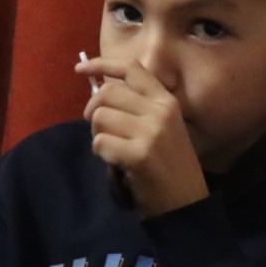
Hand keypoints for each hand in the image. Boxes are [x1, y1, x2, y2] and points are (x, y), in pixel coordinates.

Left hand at [79, 55, 207, 217]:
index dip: (102, 64)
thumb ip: (138, 107)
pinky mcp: (140, 153)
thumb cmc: (169, 165)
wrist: (185, 202)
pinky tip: (116, 163)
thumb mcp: (162, 128)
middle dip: (92, 109)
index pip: (133, 69)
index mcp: (167, 101)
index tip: (79, 67)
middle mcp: (161, 111)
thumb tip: (100, 92)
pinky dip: (101, 153)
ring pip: (100, 117)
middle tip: (97, 128)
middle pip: (108, 92)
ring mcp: (152, 132)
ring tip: (112, 148)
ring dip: (97, 133)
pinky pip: (100, 142)